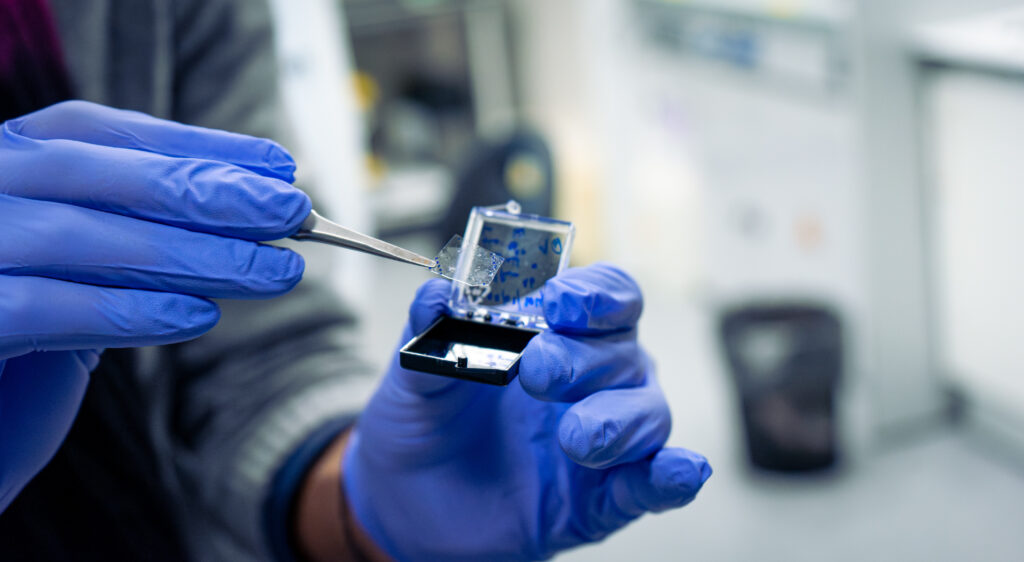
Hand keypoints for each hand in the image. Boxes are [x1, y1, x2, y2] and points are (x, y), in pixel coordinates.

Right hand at [0, 100, 309, 510]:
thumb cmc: (14, 352)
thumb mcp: (75, 276)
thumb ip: (130, 238)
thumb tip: (244, 220)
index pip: (95, 134)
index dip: (192, 146)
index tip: (279, 166)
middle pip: (92, 172)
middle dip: (205, 190)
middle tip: (294, 212)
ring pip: (79, 236)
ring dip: (191, 253)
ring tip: (275, 272)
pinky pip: (40, 307)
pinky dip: (126, 310)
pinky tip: (198, 318)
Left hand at [343, 263, 710, 560]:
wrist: (406, 497)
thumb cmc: (425, 420)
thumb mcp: (416, 369)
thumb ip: (430, 329)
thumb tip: (437, 291)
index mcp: (561, 333)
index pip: (608, 296)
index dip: (594, 294)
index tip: (558, 302)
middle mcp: (596, 379)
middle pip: (625, 351)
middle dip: (585, 358)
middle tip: (537, 371)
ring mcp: (604, 439)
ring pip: (647, 414)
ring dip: (617, 420)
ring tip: (575, 435)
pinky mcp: (601, 499)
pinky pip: (650, 486)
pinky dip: (670, 478)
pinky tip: (677, 472)